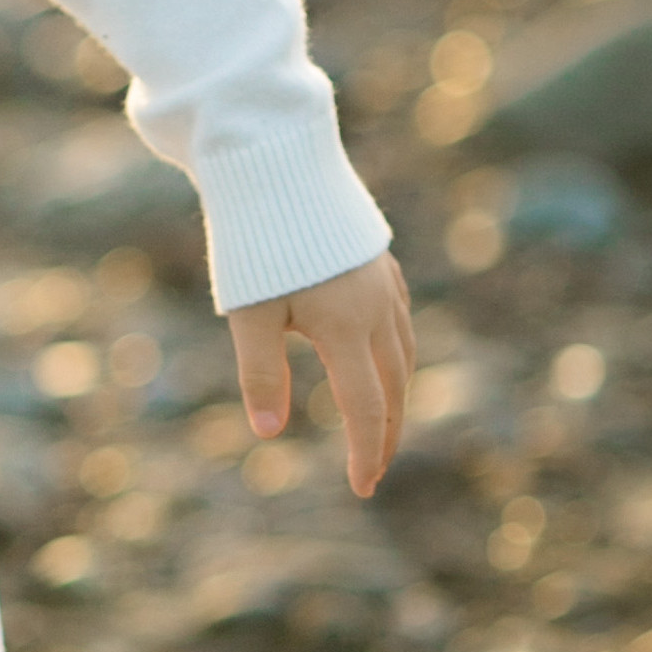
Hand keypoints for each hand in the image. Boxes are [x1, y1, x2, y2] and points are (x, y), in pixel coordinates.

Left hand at [225, 250, 415, 498]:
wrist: (276, 163)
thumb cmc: (255, 240)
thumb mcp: (249, 310)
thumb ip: (260, 373)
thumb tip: (268, 433)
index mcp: (345, 328)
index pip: (366, 408)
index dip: (366, 452)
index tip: (362, 488)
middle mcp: (376, 309)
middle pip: (393, 387)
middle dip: (386, 433)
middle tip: (373, 469)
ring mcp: (383, 283)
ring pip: (402, 353)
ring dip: (395, 394)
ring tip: (380, 423)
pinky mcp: (380, 261)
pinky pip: (399, 319)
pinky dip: (395, 351)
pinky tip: (382, 356)